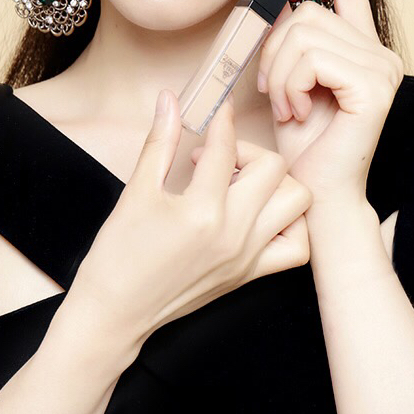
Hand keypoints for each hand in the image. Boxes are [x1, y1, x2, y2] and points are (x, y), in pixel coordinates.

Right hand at [71, 88, 312, 346]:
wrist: (116, 313)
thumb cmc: (119, 255)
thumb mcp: (136, 192)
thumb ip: (160, 142)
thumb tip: (169, 100)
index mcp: (201, 211)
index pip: (225, 148)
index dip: (222, 118)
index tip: (219, 108)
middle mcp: (233, 234)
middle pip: (273, 168)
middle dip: (247, 149)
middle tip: (217, 156)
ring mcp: (247, 257)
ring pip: (297, 202)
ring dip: (277, 182)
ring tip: (242, 183)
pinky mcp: (250, 274)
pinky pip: (297, 246)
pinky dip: (290, 223)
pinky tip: (261, 213)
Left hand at [255, 0, 403, 206]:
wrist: (318, 196)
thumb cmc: (303, 145)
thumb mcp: (290, 80)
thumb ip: (292, 39)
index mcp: (364, 49)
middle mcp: (381, 54)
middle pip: (310, 9)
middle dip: (274, 46)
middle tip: (274, 89)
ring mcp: (382, 69)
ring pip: (304, 31)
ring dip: (279, 71)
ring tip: (286, 105)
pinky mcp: (373, 86)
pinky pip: (312, 58)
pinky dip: (290, 84)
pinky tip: (295, 112)